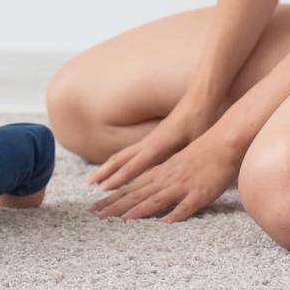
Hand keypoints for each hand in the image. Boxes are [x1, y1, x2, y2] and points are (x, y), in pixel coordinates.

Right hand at [86, 99, 217, 192]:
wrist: (200, 99)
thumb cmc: (200, 122)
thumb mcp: (194, 143)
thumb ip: (182, 160)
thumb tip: (175, 177)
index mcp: (157, 146)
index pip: (133, 165)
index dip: (119, 179)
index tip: (104, 189)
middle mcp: (148, 143)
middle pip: (120, 159)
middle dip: (105, 174)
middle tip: (89, 186)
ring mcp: (149, 139)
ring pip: (122, 155)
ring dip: (108, 168)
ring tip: (95, 179)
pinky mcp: (154, 138)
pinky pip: (129, 153)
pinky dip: (118, 162)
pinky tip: (116, 168)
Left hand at [89, 130, 240, 222]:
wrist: (223, 142)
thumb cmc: (201, 153)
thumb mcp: (175, 165)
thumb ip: (161, 177)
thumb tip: (147, 190)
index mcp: (159, 172)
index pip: (130, 188)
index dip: (112, 198)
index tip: (94, 209)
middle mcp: (166, 178)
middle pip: (136, 194)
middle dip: (115, 206)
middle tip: (96, 216)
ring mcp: (182, 185)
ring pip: (156, 199)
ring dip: (138, 210)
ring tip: (121, 220)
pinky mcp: (200, 192)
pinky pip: (187, 206)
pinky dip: (175, 214)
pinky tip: (165, 223)